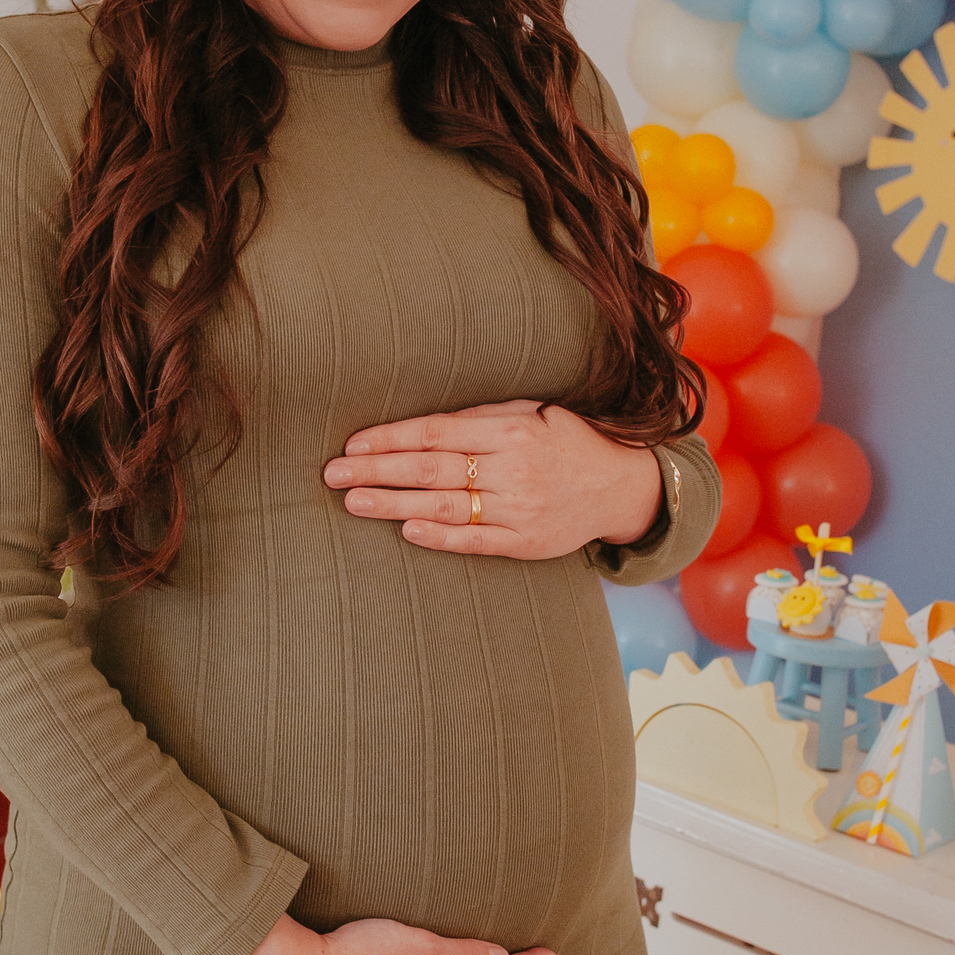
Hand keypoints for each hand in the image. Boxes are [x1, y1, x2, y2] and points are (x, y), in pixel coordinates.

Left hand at [322, 400, 662, 557]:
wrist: (621, 486)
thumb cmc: (566, 441)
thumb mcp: (530, 412)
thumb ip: (480, 418)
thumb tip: (420, 425)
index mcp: (510, 429)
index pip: (435, 432)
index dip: (390, 438)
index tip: (353, 444)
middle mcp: (513, 468)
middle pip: (430, 469)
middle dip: (377, 471)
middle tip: (332, 474)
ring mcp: (519, 508)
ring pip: (444, 506)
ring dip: (392, 504)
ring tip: (353, 502)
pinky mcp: (526, 542)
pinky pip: (475, 540)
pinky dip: (439, 537)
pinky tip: (404, 530)